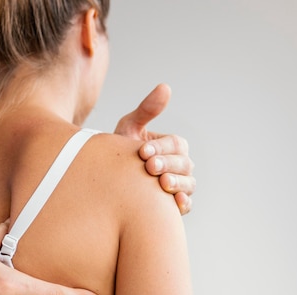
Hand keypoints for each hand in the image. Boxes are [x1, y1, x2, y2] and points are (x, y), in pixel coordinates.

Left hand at [114, 84, 195, 214]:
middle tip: (149, 167)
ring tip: (162, 183)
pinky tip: (174, 203)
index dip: (162, 147)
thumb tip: (165, 87)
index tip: (143, 151)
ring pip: (189, 184)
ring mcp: (179, 185)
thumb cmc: (121, 150)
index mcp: (172, 146)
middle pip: (184, 164)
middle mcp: (180, 165)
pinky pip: (186, 205)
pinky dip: (183, 204)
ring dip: (177, 183)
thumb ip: (146, 110)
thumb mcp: (130, 128)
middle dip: (167, 164)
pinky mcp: (173, 205)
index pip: (175, 145)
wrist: (108, 179)